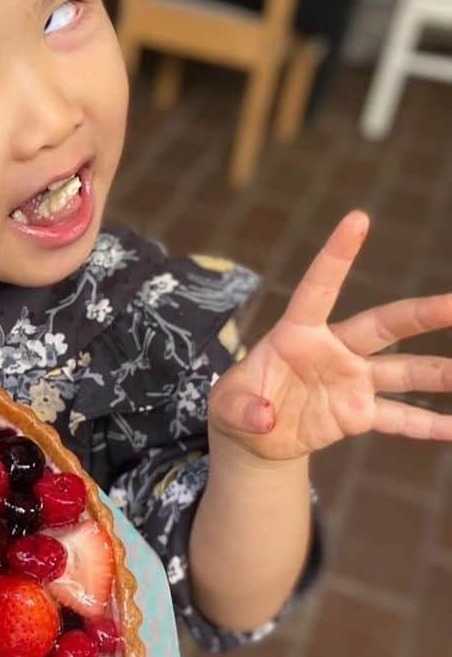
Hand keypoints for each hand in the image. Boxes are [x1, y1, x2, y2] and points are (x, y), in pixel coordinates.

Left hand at [209, 212, 451, 460]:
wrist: (254, 439)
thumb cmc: (237, 405)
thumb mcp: (226, 407)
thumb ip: (241, 409)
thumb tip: (264, 418)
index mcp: (296, 334)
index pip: (318, 288)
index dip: (336, 256)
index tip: (357, 218)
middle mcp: (333, 351)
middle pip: (384, 326)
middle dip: (422, 314)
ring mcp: (351, 381)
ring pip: (404, 372)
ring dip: (440, 373)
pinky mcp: (358, 413)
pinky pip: (399, 418)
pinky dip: (427, 425)